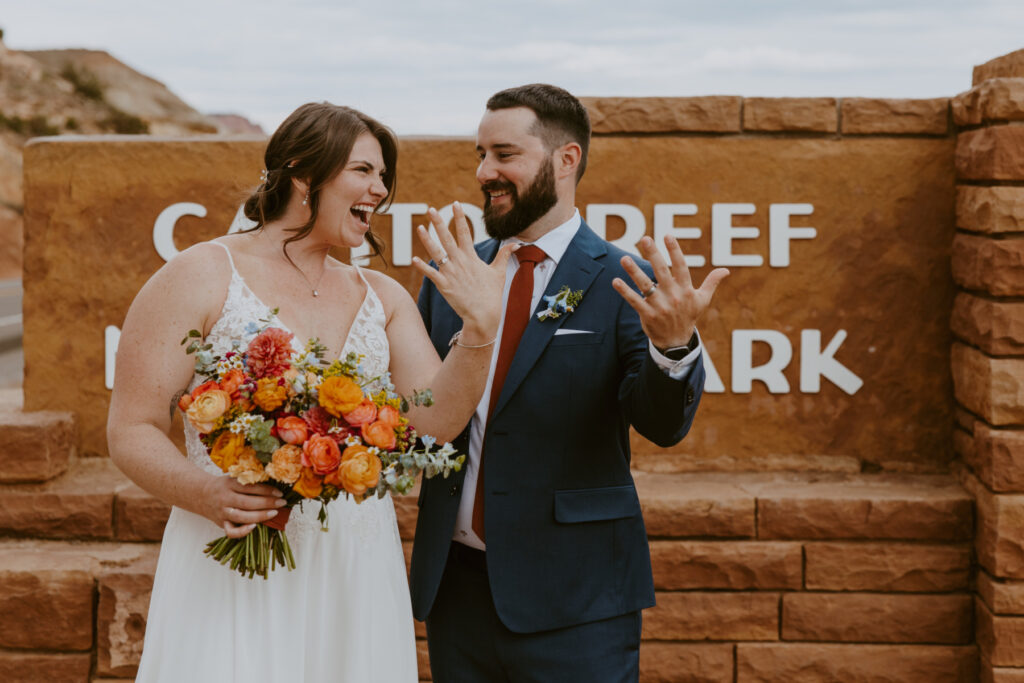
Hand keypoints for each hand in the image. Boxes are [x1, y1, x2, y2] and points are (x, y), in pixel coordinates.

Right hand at [200, 475, 286, 537]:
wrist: (202, 495)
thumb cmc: (224, 486)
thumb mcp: (233, 478)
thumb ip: (248, 481)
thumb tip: (273, 484)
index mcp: (230, 484)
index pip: (251, 487)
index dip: (267, 490)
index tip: (279, 492)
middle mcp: (225, 498)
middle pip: (248, 502)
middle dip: (268, 503)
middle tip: (281, 502)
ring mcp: (223, 512)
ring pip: (242, 516)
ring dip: (260, 516)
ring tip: (274, 513)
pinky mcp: (221, 524)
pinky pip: (231, 532)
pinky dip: (243, 531)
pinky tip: (255, 527)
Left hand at [411, 202, 517, 342]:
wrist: (484, 315)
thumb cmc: (491, 294)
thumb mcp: (499, 272)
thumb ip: (504, 255)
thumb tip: (516, 244)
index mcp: (472, 257)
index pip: (465, 232)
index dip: (459, 217)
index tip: (455, 204)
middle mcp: (460, 262)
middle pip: (447, 238)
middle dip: (439, 223)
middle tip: (431, 209)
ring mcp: (451, 274)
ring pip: (436, 253)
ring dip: (427, 240)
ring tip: (419, 227)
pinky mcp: (444, 286)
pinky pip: (431, 274)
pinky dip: (423, 267)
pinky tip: (414, 259)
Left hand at [611, 235, 728, 349]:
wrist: (677, 342)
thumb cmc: (689, 316)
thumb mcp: (702, 300)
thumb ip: (711, 283)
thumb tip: (726, 270)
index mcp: (686, 290)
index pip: (680, 267)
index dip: (674, 251)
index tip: (668, 235)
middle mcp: (673, 296)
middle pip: (661, 271)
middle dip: (653, 254)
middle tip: (644, 238)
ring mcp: (660, 306)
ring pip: (645, 286)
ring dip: (634, 271)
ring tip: (624, 258)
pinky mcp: (648, 315)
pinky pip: (635, 301)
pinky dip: (625, 291)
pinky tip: (615, 281)